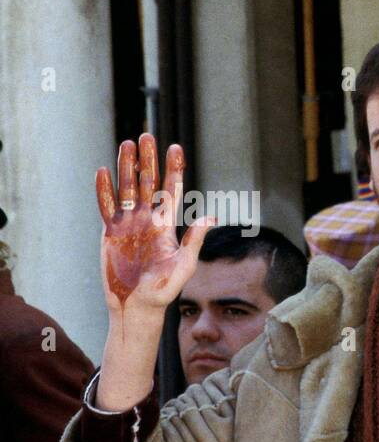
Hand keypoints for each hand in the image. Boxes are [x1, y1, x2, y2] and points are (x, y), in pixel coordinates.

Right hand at [96, 134, 211, 319]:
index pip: (172, 190)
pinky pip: (106, 206)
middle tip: (147, 136)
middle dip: (148, 160)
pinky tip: (103, 171)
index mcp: (167, 225)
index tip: (176, 148)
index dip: (173, 169)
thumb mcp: (184, 265)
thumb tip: (211, 217)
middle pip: (148, 182)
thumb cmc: (164, 289)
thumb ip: (194, 240)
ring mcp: (128, 224)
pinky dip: (104, 190)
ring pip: (127, 188)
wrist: (137, 306)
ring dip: (126, 167)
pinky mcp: (110, 232)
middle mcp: (148, 220)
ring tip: (127, 144)